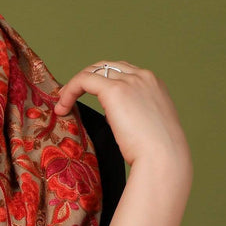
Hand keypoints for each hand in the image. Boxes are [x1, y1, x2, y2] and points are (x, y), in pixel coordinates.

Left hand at [54, 59, 190, 170]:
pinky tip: (62, 107)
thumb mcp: (147, 126)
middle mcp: (143, 77)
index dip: (103, 82)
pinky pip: (84, 80)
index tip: (89, 97)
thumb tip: (112, 114)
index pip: (124, 72)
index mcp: (155, 85)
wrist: (163, 158)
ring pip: (93, 72)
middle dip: (87, 79)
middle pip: (107, 67)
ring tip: (63, 103)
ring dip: (75, 85)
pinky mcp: (114, 90)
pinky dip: (70, 91)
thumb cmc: (157, 152)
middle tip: (69, 97)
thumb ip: (132, 114)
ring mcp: (129, 81)